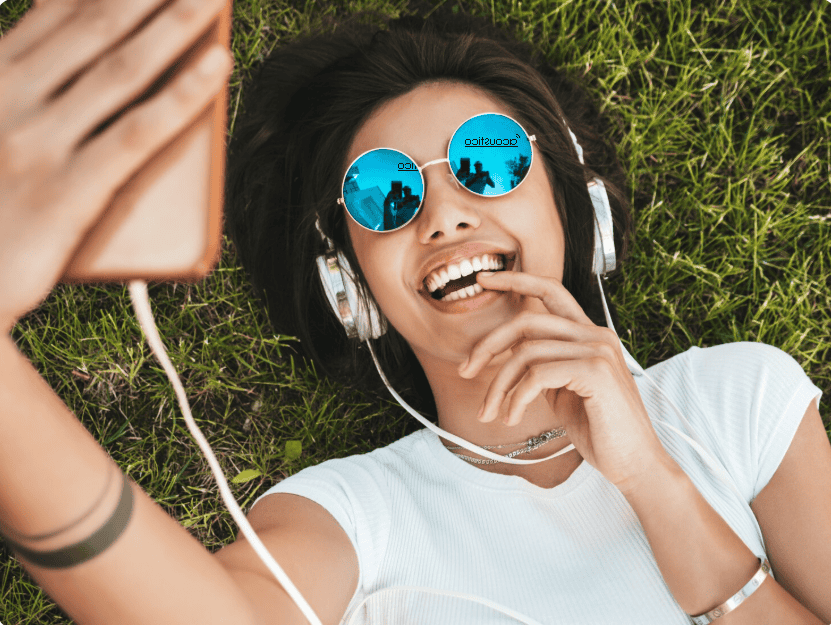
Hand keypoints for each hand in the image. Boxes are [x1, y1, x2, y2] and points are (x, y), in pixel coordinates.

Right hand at [0, 0, 232, 332]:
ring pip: (123, 68)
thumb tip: (70, 74)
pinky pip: (136, 133)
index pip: (57, 11)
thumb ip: (16, 94)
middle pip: (96, 25)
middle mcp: (9, 98)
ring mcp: (39, 144)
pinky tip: (216, 66)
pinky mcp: (68, 193)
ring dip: (176, 22)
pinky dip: (181, 95)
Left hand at [458, 270, 669, 492]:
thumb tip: (511, 355)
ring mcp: (598, 351)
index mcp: (589, 335)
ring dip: (499, 385)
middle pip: (526, 321)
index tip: (484, 278)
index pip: (550, 290)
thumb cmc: (601, 430)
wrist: (635, 463)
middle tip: (465, 371)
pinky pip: (537, 374)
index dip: (516, 280)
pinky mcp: (596, 372)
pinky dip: (516, 398)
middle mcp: (596, 335)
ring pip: (526, 352)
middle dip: (487, 345)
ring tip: (490, 412)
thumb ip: (544, 366)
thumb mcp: (564, 391)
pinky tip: (511, 417)